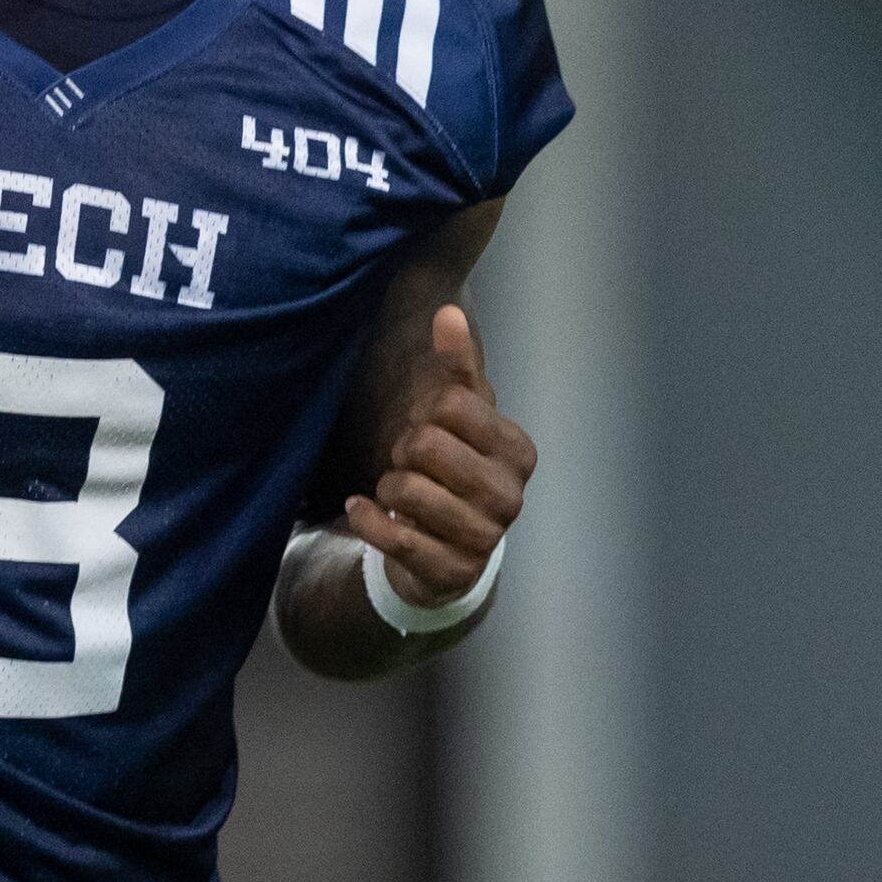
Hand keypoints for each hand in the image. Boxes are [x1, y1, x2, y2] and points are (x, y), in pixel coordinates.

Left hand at [341, 304, 536, 610]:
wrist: (447, 548)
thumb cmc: (452, 470)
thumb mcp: (458, 417)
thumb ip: (458, 365)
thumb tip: (447, 311)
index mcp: (517, 450)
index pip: (451, 405)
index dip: (424, 413)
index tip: (430, 430)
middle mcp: (510, 496)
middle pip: (424, 444)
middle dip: (403, 452)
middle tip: (412, 466)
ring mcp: (486, 538)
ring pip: (404, 489)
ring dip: (388, 488)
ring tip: (402, 495)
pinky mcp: (452, 571)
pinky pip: (392, 535)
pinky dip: (366, 519)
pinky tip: (363, 511)